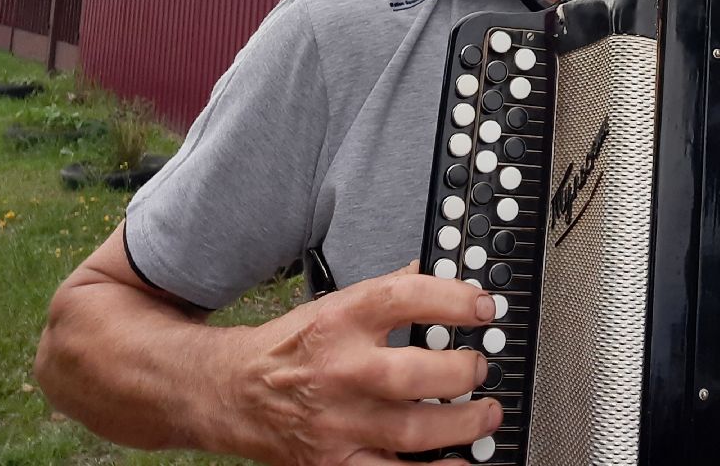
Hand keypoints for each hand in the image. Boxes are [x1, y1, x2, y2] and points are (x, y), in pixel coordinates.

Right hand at [231, 261, 500, 464]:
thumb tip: (440, 272)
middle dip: (461, 372)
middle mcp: (340, 370)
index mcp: (342, 320)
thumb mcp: (335, 304)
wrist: (232, 392)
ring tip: (487, 414)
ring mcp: (337, 423)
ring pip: (411, 431)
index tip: (483, 309)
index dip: (453, 300)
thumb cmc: (291, 348)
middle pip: (413, 374)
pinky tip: (460, 464)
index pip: (405, 298)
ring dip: (461, 425)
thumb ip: (389, 290)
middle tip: (481, 367)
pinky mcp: (333, 464)